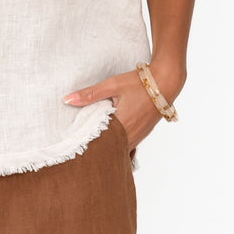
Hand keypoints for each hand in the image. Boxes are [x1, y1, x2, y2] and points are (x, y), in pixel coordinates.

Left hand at [63, 66, 182, 151]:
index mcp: (121, 126)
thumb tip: (67, 100)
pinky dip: (118, 142)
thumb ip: (89, 94)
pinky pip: (127, 143)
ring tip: (92, 145)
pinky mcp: (143, 133)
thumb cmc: (138, 83)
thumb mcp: (112, 85)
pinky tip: (110, 136)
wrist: (165, 82)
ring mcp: (138, 136)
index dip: (87, 147)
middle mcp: (131, 136)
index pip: (99, 144)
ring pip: (119, 148)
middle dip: (96, 150)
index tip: (74, 147)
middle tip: (80, 150)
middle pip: (109, 150)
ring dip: (108, 146)